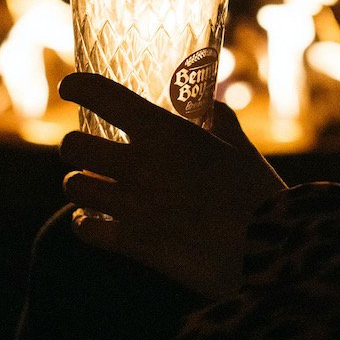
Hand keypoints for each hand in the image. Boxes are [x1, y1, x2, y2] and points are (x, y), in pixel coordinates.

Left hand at [58, 72, 286, 298]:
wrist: (269, 253)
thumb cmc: (259, 194)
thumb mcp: (240, 147)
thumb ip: (220, 120)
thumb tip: (210, 103)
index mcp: (167, 132)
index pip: (103, 95)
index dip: (78, 86)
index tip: (71, 87)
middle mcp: (141, 164)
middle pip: (74, 146)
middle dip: (76, 146)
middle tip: (85, 149)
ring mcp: (132, 205)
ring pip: (74, 187)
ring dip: (79, 184)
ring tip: (88, 186)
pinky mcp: (133, 243)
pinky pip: (84, 229)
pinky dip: (84, 223)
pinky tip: (92, 221)